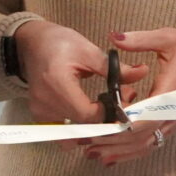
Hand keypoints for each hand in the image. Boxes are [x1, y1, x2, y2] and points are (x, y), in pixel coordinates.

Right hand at [14, 18, 142, 123]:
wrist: (33, 45)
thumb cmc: (59, 43)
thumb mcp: (89, 50)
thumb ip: (114, 67)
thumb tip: (142, 72)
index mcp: (57, 83)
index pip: (87, 114)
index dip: (107, 113)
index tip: (122, 103)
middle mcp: (45, 102)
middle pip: (81, 126)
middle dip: (103, 120)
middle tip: (118, 104)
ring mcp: (39, 111)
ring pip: (73, 132)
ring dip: (91, 126)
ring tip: (103, 108)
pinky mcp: (38, 115)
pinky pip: (62, 131)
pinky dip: (78, 127)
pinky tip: (88, 114)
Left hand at [78, 27, 175, 165]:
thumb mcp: (169, 38)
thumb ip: (140, 40)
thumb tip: (114, 37)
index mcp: (170, 92)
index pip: (144, 118)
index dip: (120, 126)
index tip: (97, 127)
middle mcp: (173, 112)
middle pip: (141, 137)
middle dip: (112, 142)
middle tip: (85, 142)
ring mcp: (175, 121)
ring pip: (146, 144)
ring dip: (120, 152)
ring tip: (92, 154)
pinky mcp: (174, 123)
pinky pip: (152, 142)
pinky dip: (132, 151)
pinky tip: (112, 157)